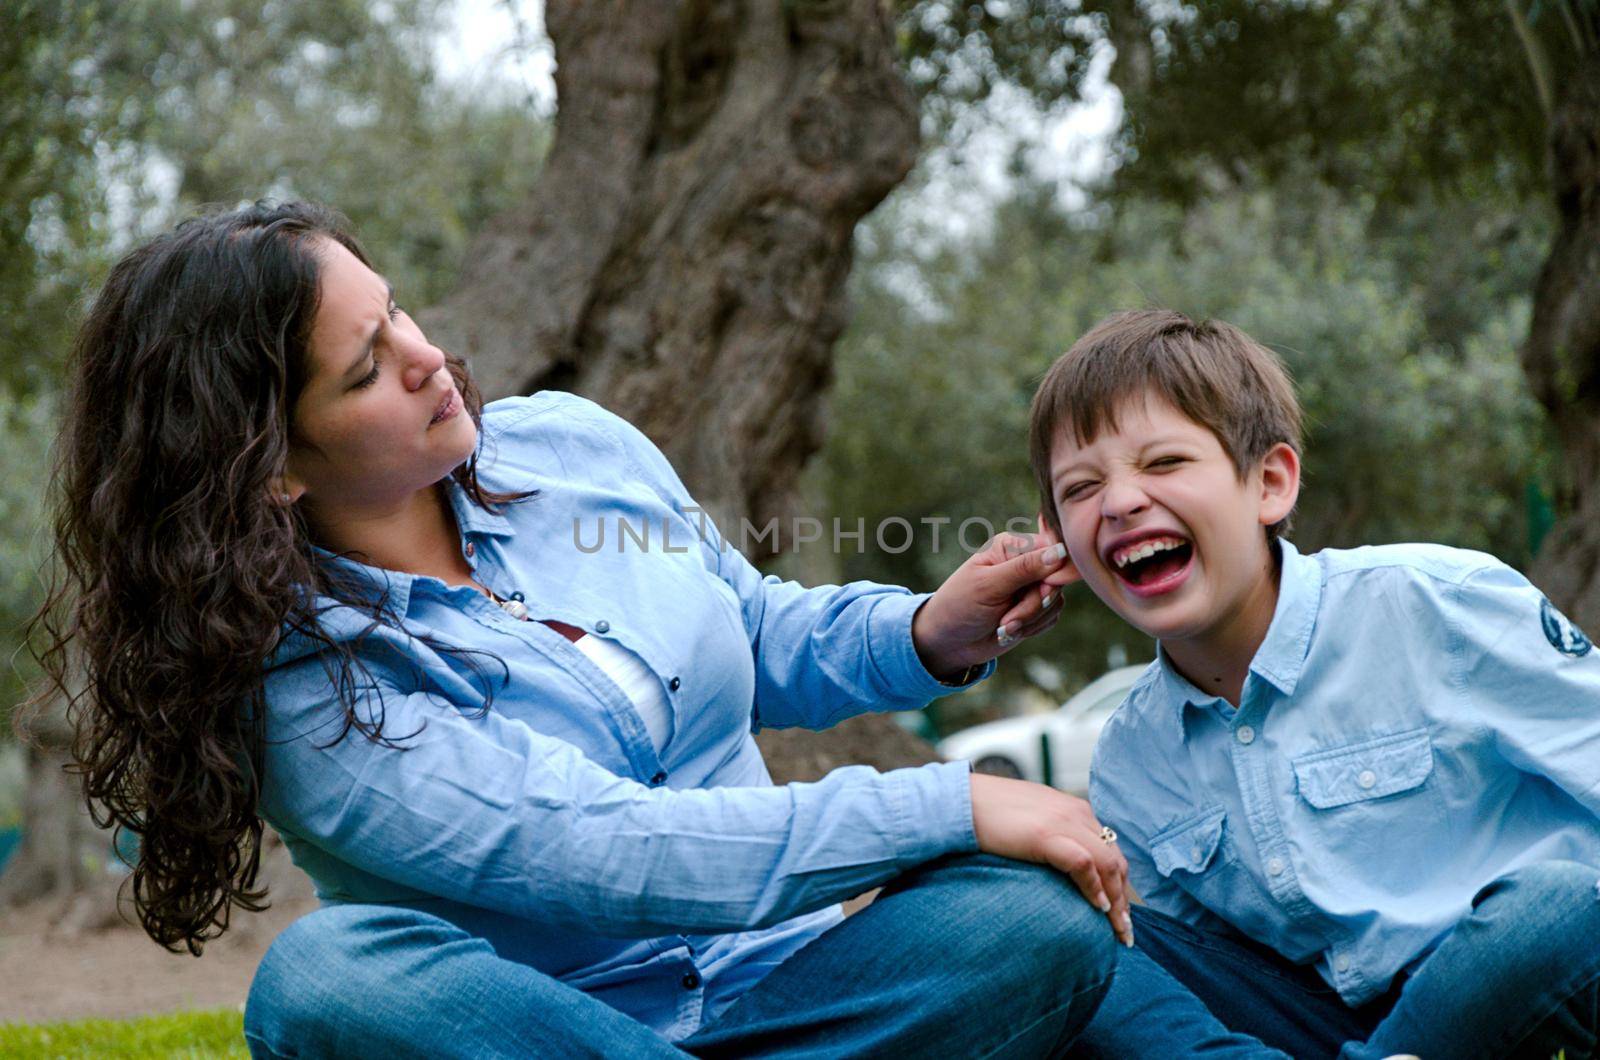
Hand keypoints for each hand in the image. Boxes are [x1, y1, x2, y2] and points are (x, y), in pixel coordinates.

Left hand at [911, 518, 1081, 678]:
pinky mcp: (1036, 609)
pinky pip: (1052, 616)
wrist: (950, 642)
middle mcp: (1024, 563)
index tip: (1041, 592)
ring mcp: (1031, 587)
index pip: (1050, 549)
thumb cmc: (960, 606)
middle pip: (1056, 579)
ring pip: (1056, 601)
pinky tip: (1010, 630)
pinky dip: (1033, 628)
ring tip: (1003, 626)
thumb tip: (1060, 552)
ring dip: (1030, 620)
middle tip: (1008, 619)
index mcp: (1011, 547)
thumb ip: (1024, 568)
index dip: (1053, 572)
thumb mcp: (988, 585)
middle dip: (1034, 605)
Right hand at [969, 773, 1133, 945]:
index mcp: (1075, 810)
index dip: (1119, 885)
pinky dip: (1095, 887)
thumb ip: (1054, 837)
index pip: (1111, 851)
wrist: (962, 801)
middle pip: (1115, 861)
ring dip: (1117, 901)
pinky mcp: (1045, 834)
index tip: (1120, 914)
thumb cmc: (992, 816)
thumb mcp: (1033, 823)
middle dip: (1124, 899)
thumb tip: (1062, 867)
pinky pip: (1083, 863)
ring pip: (1107, 864)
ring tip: (1117, 930)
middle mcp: (1076, 813)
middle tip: (1124, 931)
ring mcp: (1063, 822)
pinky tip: (1099, 908)